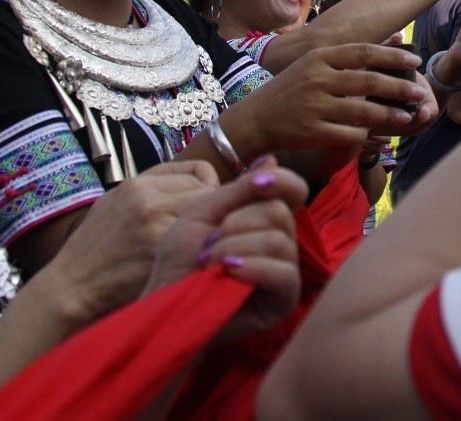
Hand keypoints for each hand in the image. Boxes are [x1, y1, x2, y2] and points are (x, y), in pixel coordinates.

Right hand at [43, 161, 220, 322]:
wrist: (72, 287)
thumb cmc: (94, 246)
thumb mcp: (116, 200)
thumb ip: (153, 186)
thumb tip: (200, 179)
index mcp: (138, 185)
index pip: (199, 173)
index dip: (207, 188)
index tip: (204, 202)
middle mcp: (149, 203)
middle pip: (208, 193)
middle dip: (210, 209)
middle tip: (203, 226)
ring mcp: (158, 230)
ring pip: (208, 219)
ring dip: (207, 231)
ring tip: (195, 243)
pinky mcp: (163, 258)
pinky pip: (200, 245)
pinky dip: (200, 251)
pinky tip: (188, 259)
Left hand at [144, 156, 308, 343]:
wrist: (165, 300)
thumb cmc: (181, 258)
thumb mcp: (203, 211)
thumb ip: (238, 189)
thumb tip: (270, 159)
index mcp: (265, 218)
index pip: (294, 188)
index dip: (280, 180)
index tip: (257, 184)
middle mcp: (282, 242)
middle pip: (279, 212)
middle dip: (236, 223)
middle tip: (209, 242)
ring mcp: (285, 271)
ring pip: (279, 240)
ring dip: (235, 247)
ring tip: (210, 263)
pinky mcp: (284, 300)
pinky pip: (284, 273)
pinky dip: (251, 268)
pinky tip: (227, 273)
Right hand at [223, 43, 426, 154]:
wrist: (255, 118)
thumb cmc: (291, 90)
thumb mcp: (312, 64)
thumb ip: (346, 56)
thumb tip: (391, 38)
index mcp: (319, 57)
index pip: (364, 51)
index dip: (393, 56)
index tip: (415, 61)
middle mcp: (317, 78)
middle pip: (369, 81)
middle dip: (400, 87)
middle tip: (420, 93)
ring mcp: (314, 105)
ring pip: (363, 110)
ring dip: (390, 115)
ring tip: (408, 117)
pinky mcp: (312, 130)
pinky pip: (348, 134)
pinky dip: (366, 135)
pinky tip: (378, 136)